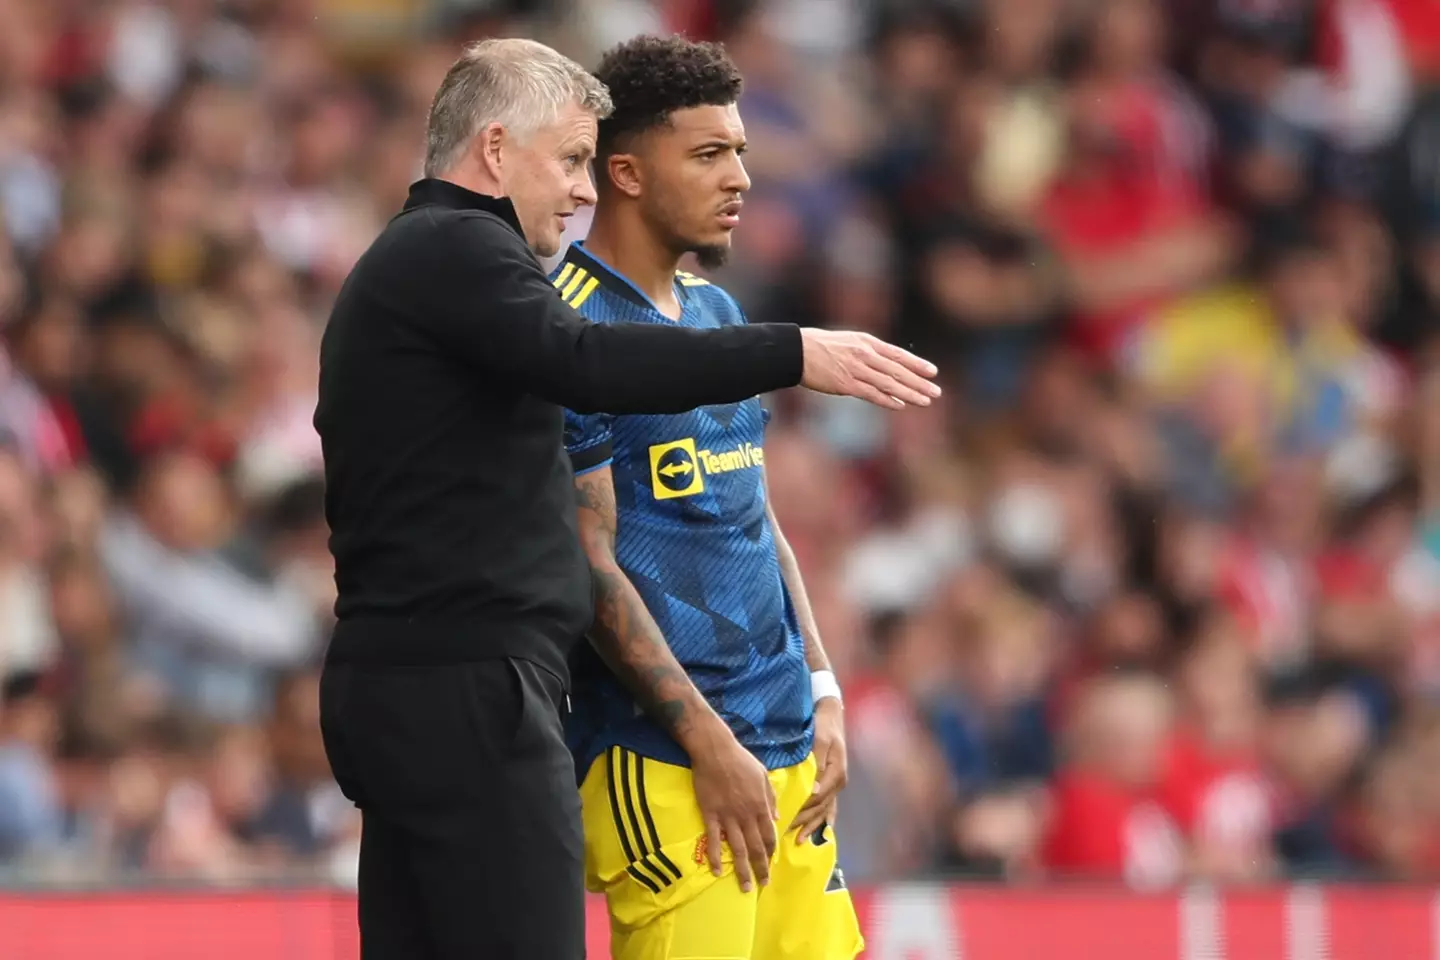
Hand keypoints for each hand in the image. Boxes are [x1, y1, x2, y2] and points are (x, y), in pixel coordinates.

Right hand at [690, 726, 777, 892]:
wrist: (715, 750)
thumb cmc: (741, 760)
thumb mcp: (763, 775)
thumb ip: (771, 797)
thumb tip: (776, 817)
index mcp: (761, 805)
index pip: (769, 835)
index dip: (770, 852)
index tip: (770, 865)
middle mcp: (746, 815)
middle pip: (755, 847)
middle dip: (761, 868)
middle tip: (763, 885)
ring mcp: (728, 816)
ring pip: (737, 848)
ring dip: (742, 870)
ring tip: (745, 887)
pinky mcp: (710, 814)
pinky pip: (713, 840)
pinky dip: (715, 857)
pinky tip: (716, 871)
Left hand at [791, 697, 846, 844]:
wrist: (831, 715)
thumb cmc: (824, 726)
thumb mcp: (820, 739)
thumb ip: (816, 762)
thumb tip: (812, 788)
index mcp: (835, 773)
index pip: (817, 797)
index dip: (802, 808)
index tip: (785, 817)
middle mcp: (838, 783)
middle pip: (819, 808)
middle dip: (803, 821)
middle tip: (784, 833)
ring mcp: (836, 785)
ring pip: (824, 811)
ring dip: (811, 826)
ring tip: (797, 840)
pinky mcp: (832, 784)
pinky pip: (828, 807)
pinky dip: (822, 821)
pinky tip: (816, 833)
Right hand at [799, 329, 940, 409]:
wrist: (797, 352)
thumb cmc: (821, 346)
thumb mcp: (850, 340)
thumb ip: (869, 351)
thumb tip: (886, 363)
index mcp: (867, 343)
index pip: (898, 355)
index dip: (917, 364)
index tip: (933, 372)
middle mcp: (865, 355)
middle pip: (898, 371)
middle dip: (919, 382)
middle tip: (936, 392)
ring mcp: (856, 370)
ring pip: (889, 384)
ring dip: (909, 393)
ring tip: (925, 401)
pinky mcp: (846, 384)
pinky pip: (871, 394)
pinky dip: (887, 400)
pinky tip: (900, 405)